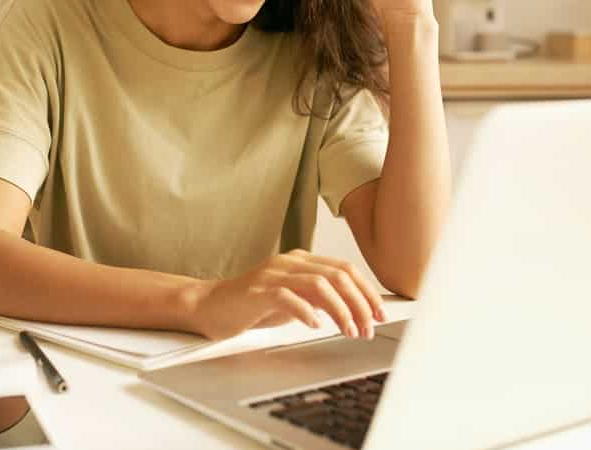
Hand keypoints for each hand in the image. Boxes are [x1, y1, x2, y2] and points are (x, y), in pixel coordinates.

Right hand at [184, 249, 386, 340]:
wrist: (210, 306)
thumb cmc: (252, 305)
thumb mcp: (294, 300)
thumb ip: (319, 298)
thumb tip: (355, 309)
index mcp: (301, 260)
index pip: (345, 269)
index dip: (367, 291)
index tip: (380, 313)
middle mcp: (289, 262)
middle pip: (338, 275)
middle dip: (360, 303)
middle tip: (369, 327)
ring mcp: (273, 274)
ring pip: (319, 284)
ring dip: (340, 310)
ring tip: (349, 331)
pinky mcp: (257, 291)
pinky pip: (288, 297)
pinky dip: (307, 312)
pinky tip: (315, 326)